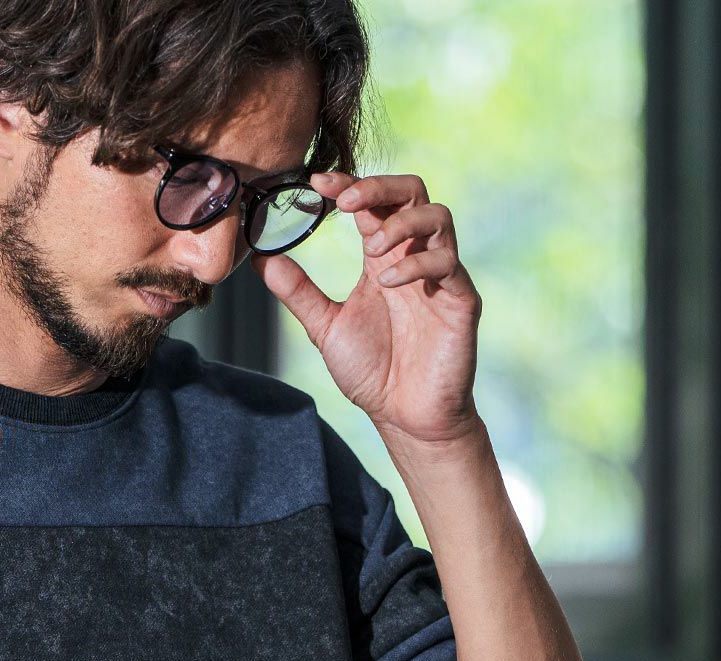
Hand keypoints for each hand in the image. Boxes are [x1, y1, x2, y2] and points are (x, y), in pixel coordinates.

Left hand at [254, 169, 483, 446]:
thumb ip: (298, 293)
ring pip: (437, 216)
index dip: (348, 186)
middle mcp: (413, 257)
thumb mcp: (326, 328)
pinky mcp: (461, 299)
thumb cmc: (372, 372)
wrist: (405, 416)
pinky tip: (389, 283)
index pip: (371, 204)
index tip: (318, 183)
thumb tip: (260, 259)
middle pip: (411, 192)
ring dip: (401, 223)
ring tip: (371, 250)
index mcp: (382, 259)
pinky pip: (448, 261)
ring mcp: (441, 275)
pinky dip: (417, 263)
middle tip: (347, 201)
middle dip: (379, 187)